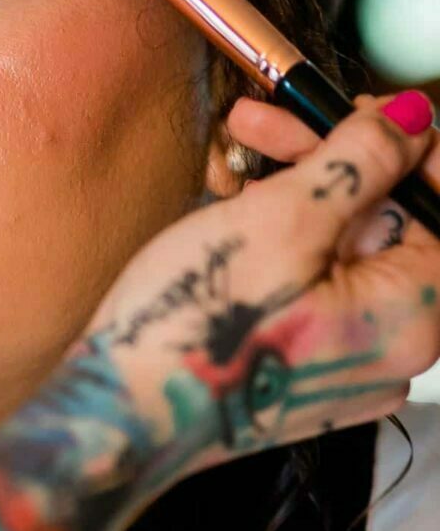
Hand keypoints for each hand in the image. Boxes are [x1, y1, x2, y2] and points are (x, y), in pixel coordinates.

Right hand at [66, 90, 439, 485]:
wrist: (119, 417)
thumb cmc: (196, 328)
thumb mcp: (283, 219)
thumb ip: (361, 160)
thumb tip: (412, 118)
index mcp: (414, 316)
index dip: (401, 147)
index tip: (351, 112)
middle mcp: (397, 351)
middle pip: (389, 226)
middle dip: (330, 163)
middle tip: (261, 126)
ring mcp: (351, 365)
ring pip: (347, 253)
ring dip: (298, 198)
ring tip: (232, 166)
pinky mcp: (308, 372)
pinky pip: (319, 290)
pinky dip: (286, 247)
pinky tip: (237, 220)